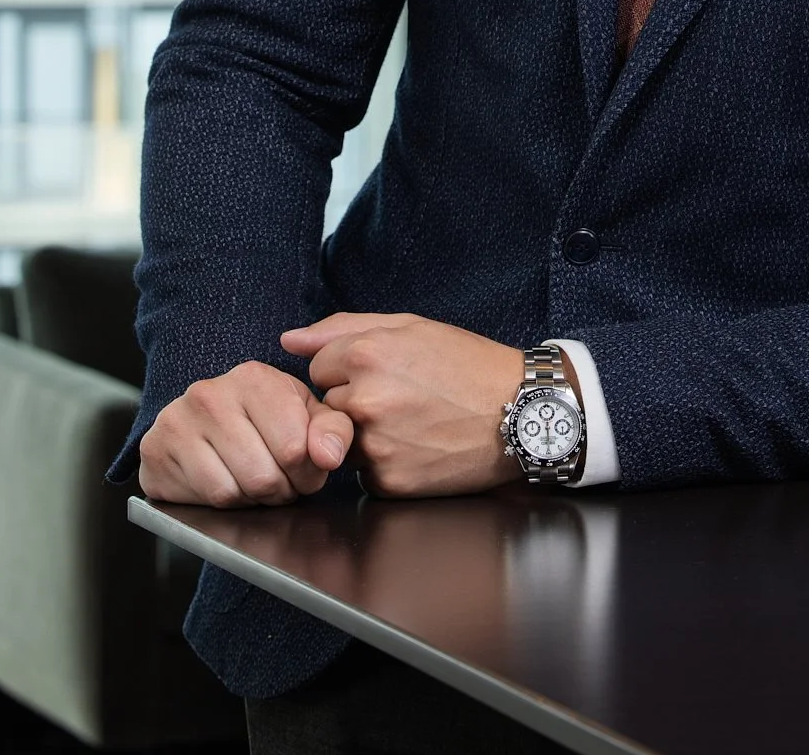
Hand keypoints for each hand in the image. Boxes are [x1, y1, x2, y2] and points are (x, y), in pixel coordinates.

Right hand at [138, 361, 353, 507]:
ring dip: (252, 500)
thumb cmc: (263, 418)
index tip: (303, 468)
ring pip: (233, 491)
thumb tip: (329, 455)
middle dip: (280, 491)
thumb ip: (333, 429)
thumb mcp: (306, 414)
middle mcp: (210, 394)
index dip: (307, 472)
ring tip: (255, 482)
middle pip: (263, 476)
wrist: (204, 422)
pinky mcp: (155, 451)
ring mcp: (177, 421)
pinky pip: (204, 499)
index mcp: (253, 378)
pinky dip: (223, 504)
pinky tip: (227, 483)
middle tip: (279, 481)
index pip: (294, 447)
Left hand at [279, 313, 526, 497]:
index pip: (318, 368)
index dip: (349, 369)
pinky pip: (365, 473)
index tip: (384, 373)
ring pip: (343, 441)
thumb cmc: (467, 365)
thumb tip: (289, 340)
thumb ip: (342, 329)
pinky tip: (418, 448)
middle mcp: (365, 400)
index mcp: (367, 354)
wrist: (519, 412)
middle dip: (354, 402)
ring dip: (366, 435)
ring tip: (413, 423)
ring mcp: (376, 445)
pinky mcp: (388, 481)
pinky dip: (385, 463)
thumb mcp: (411, 327)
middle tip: (402, 399)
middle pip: (328, 405)